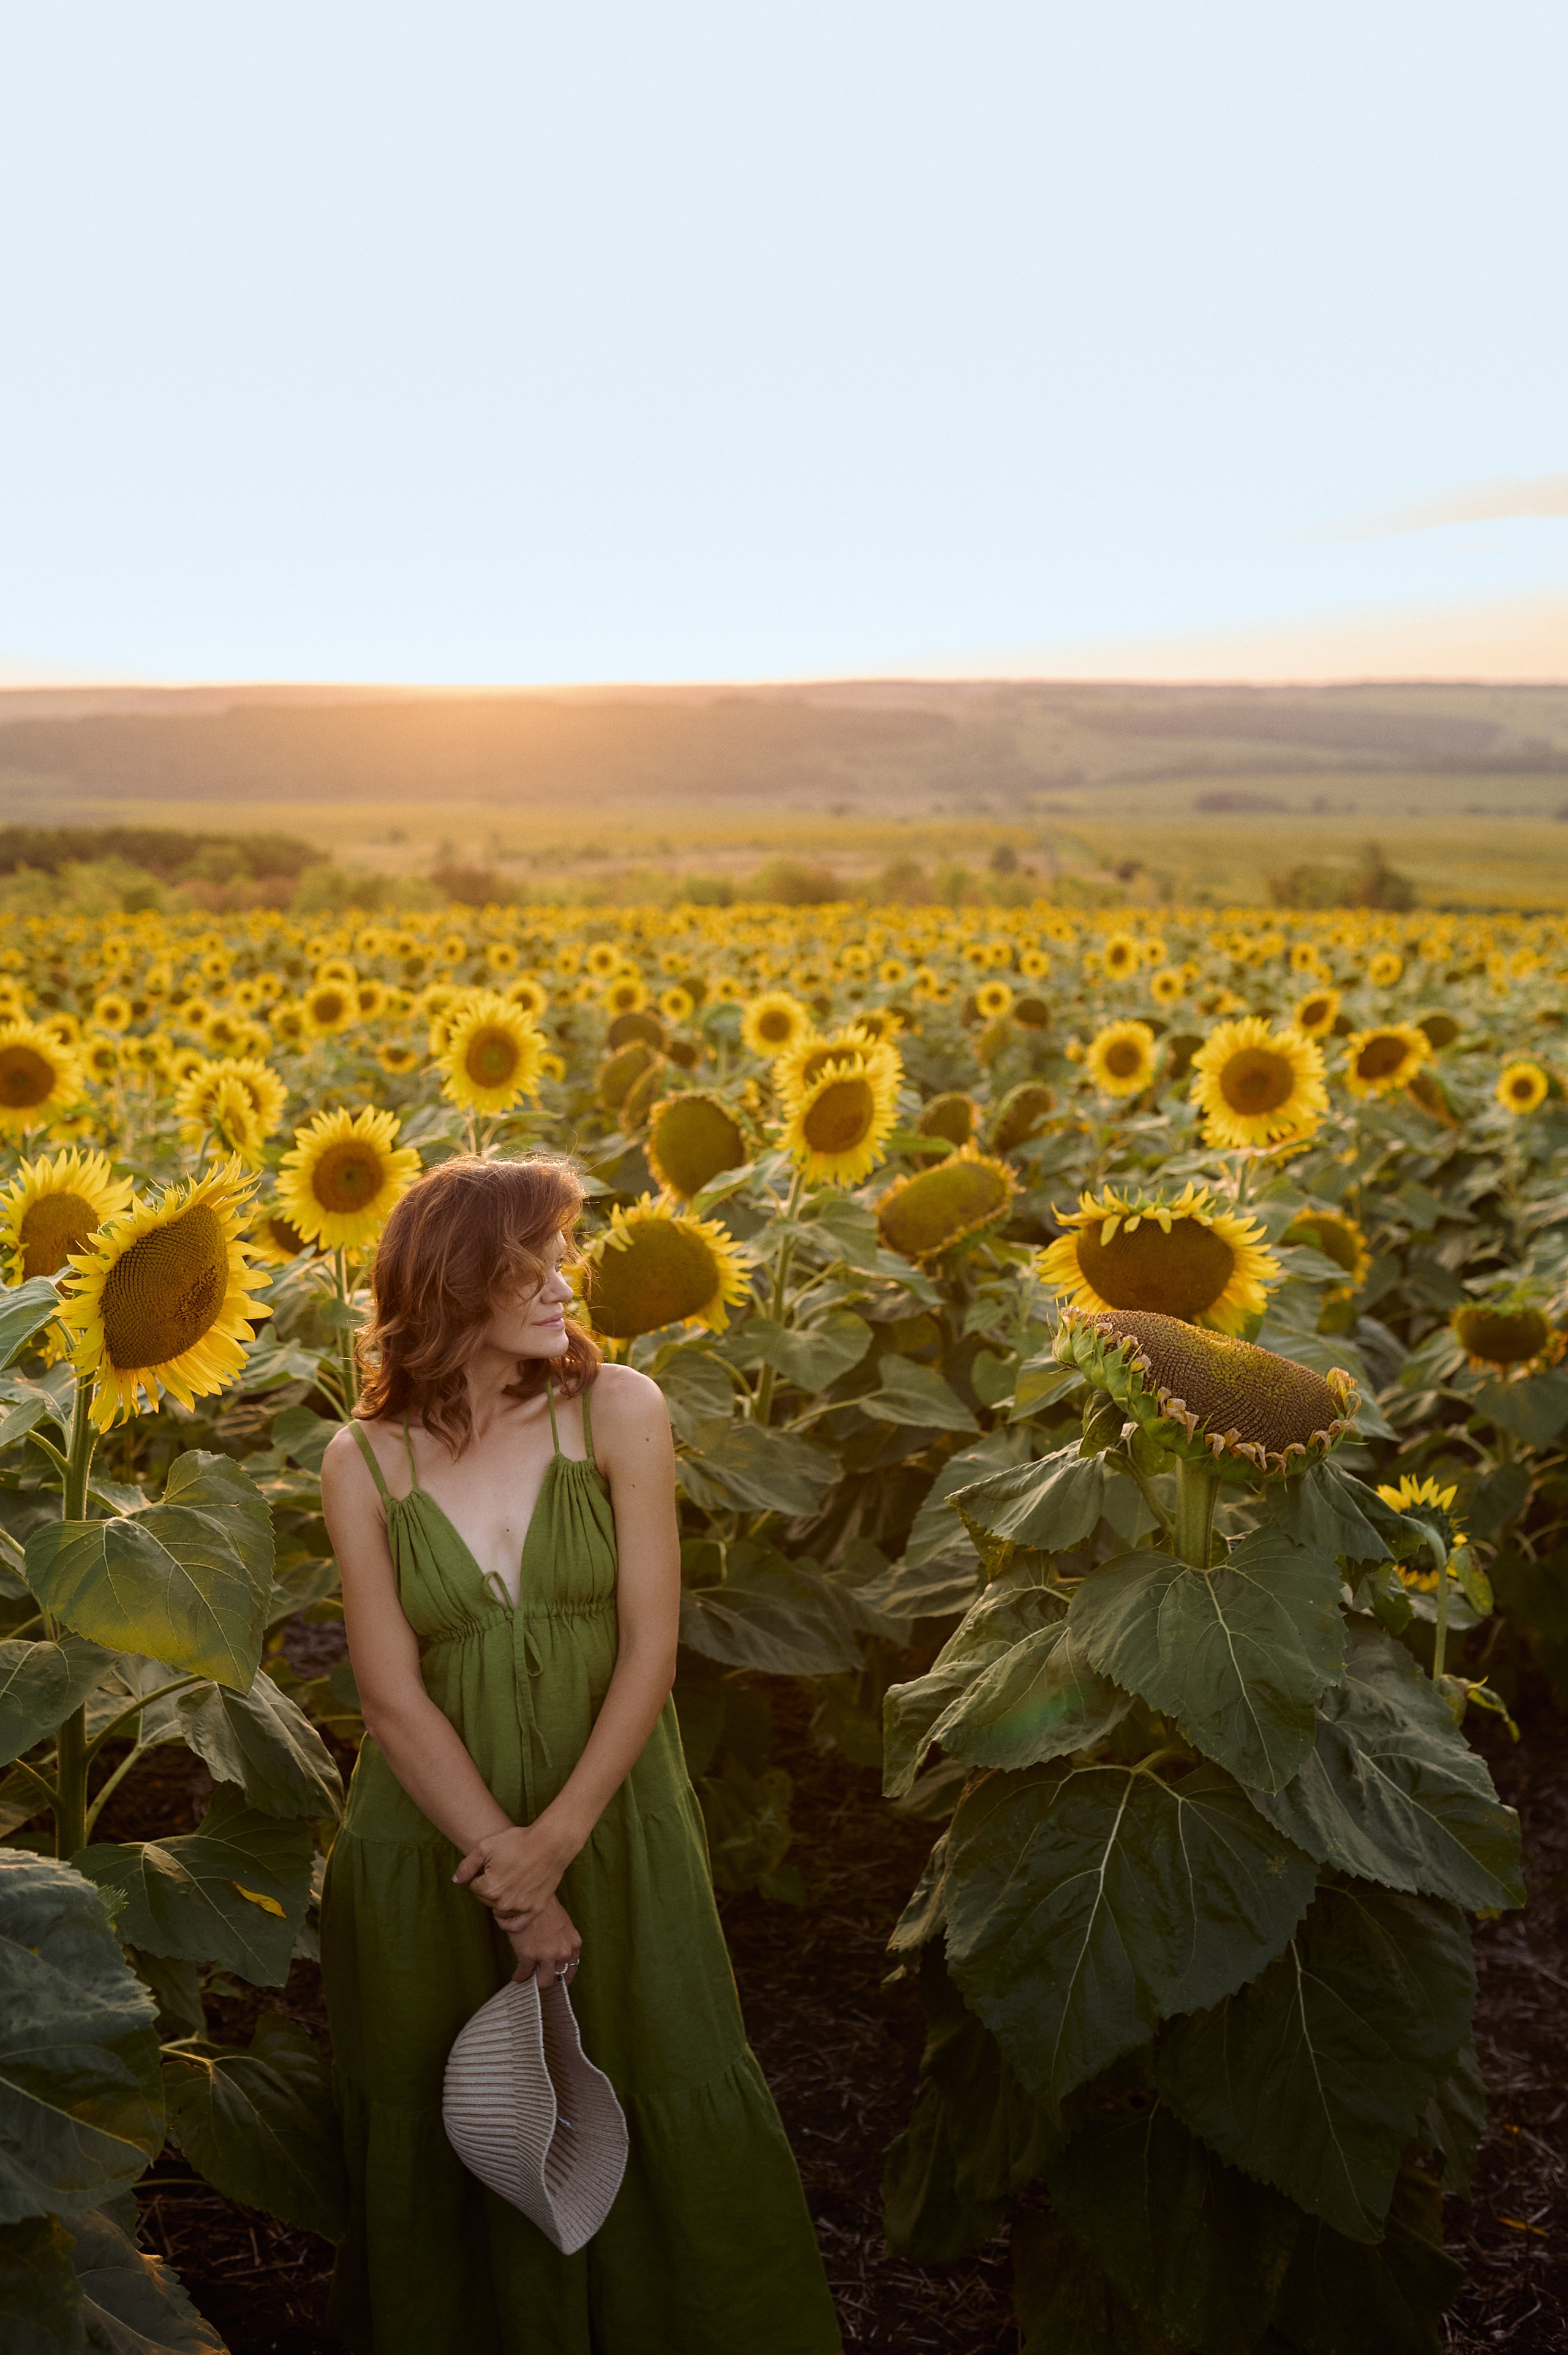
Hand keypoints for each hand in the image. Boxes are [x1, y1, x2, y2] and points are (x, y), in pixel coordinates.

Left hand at [453, 1820, 570, 1926]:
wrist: (550, 1843)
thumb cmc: (517, 1842)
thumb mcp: (485, 1847)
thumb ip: (466, 1866)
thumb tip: (456, 1880)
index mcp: (489, 1888)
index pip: (473, 1886)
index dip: (479, 1874)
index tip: (490, 1864)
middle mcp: (502, 1902)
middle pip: (485, 1899)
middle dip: (489, 1887)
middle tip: (501, 1871)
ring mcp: (519, 1908)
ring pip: (498, 1910)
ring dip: (499, 1900)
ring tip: (508, 1882)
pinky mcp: (534, 1909)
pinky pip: (516, 1925)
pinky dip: (508, 1921)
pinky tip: (506, 1912)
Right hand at [505, 1894, 580, 1989]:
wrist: (530, 1898)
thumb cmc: (545, 1908)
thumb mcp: (563, 1925)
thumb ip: (563, 1942)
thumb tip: (556, 1956)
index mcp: (573, 1944)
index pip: (571, 1970)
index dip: (562, 1978)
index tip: (556, 1981)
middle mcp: (563, 1952)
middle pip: (557, 1979)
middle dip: (547, 1980)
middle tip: (539, 1979)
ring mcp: (546, 1956)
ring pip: (542, 1981)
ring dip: (534, 1982)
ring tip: (527, 1979)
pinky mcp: (528, 1956)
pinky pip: (523, 1974)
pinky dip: (519, 1976)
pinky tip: (516, 1975)